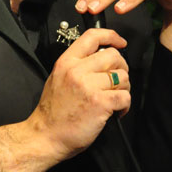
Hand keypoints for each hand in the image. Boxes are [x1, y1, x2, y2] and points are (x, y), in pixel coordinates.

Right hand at [28, 28, 129, 160]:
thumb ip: (77, 65)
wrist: (46, 136)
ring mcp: (89, 86)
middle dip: (121, 68)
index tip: (120, 43)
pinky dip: (125, 105)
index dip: (111, 36)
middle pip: (113, 56)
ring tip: (114, 98)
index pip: (92, 37)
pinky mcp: (100, 103)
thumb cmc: (53, 111)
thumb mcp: (57, 78)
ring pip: (122, 77)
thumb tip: (101, 59)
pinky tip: (116, 111)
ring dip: (124, 88)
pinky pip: (125, 96)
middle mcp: (77, 70)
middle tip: (117, 81)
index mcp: (66, 62)